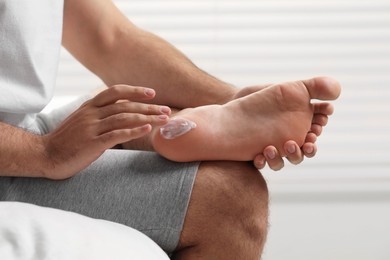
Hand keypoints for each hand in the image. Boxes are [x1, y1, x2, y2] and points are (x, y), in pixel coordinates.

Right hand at [41, 85, 170, 179]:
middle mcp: (92, 114)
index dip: (135, 91)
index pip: (115, 92)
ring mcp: (92, 128)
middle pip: (125, 105)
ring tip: (164, 119)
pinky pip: (117, 135)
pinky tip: (148, 129)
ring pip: (125, 118)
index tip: (152, 93)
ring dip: (147, 117)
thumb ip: (99, 115)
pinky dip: (134, 131)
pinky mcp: (92, 143)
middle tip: (166, 110)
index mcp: (89, 106)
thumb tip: (120, 114)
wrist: (44, 155)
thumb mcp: (82, 121)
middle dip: (148, 107)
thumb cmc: (66, 140)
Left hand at [234, 84, 328, 170]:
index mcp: (300, 126)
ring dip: (285, 157)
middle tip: (305, 142)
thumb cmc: (264, 96)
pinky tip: (258, 155)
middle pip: (304, 151)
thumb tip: (338, 91)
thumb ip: (315, 87)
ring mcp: (273, 148)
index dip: (317, 132)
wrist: (235, 102)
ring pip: (284, 160)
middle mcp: (289, 139)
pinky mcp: (257, 154)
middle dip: (307, 149)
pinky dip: (262, 162)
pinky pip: (262, 163)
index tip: (317, 126)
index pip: (314, 133)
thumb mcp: (290, 88)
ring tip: (274, 147)